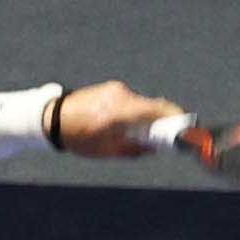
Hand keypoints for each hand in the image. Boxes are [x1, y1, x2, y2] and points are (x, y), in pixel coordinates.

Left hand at [53, 80, 182, 159]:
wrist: (53, 117)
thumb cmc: (79, 138)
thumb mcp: (108, 151)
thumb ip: (135, 150)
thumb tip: (155, 148)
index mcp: (120, 113)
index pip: (158, 109)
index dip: (176, 117)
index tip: (186, 127)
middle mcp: (120, 97)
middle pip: (152, 107)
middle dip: (161, 122)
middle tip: (163, 137)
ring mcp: (116, 89)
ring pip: (141, 104)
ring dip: (143, 118)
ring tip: (133, 133)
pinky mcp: (112, 87)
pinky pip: (130, 101)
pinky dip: (133, 112)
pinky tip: (121, 124)